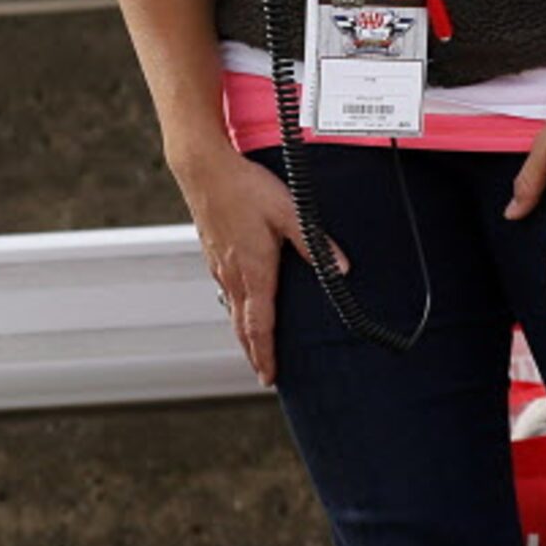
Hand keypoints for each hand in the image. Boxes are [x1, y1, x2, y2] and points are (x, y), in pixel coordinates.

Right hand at [173, 149, 342, 387]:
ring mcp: (219, 264)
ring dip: (244, 332)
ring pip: (232, 309)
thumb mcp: (289, 212)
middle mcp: (232, 274)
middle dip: (253, 353)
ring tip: (255, 347)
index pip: (258, 326)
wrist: (204, 168)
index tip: (269, 378)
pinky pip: (226, 289)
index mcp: (253, 271)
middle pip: (241, 327)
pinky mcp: (212, 251)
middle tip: (263, 374)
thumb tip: (342, 270)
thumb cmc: (245, 187)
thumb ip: (315, 243)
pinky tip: (242, 303)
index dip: (265, 355)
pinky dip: (235, 308)